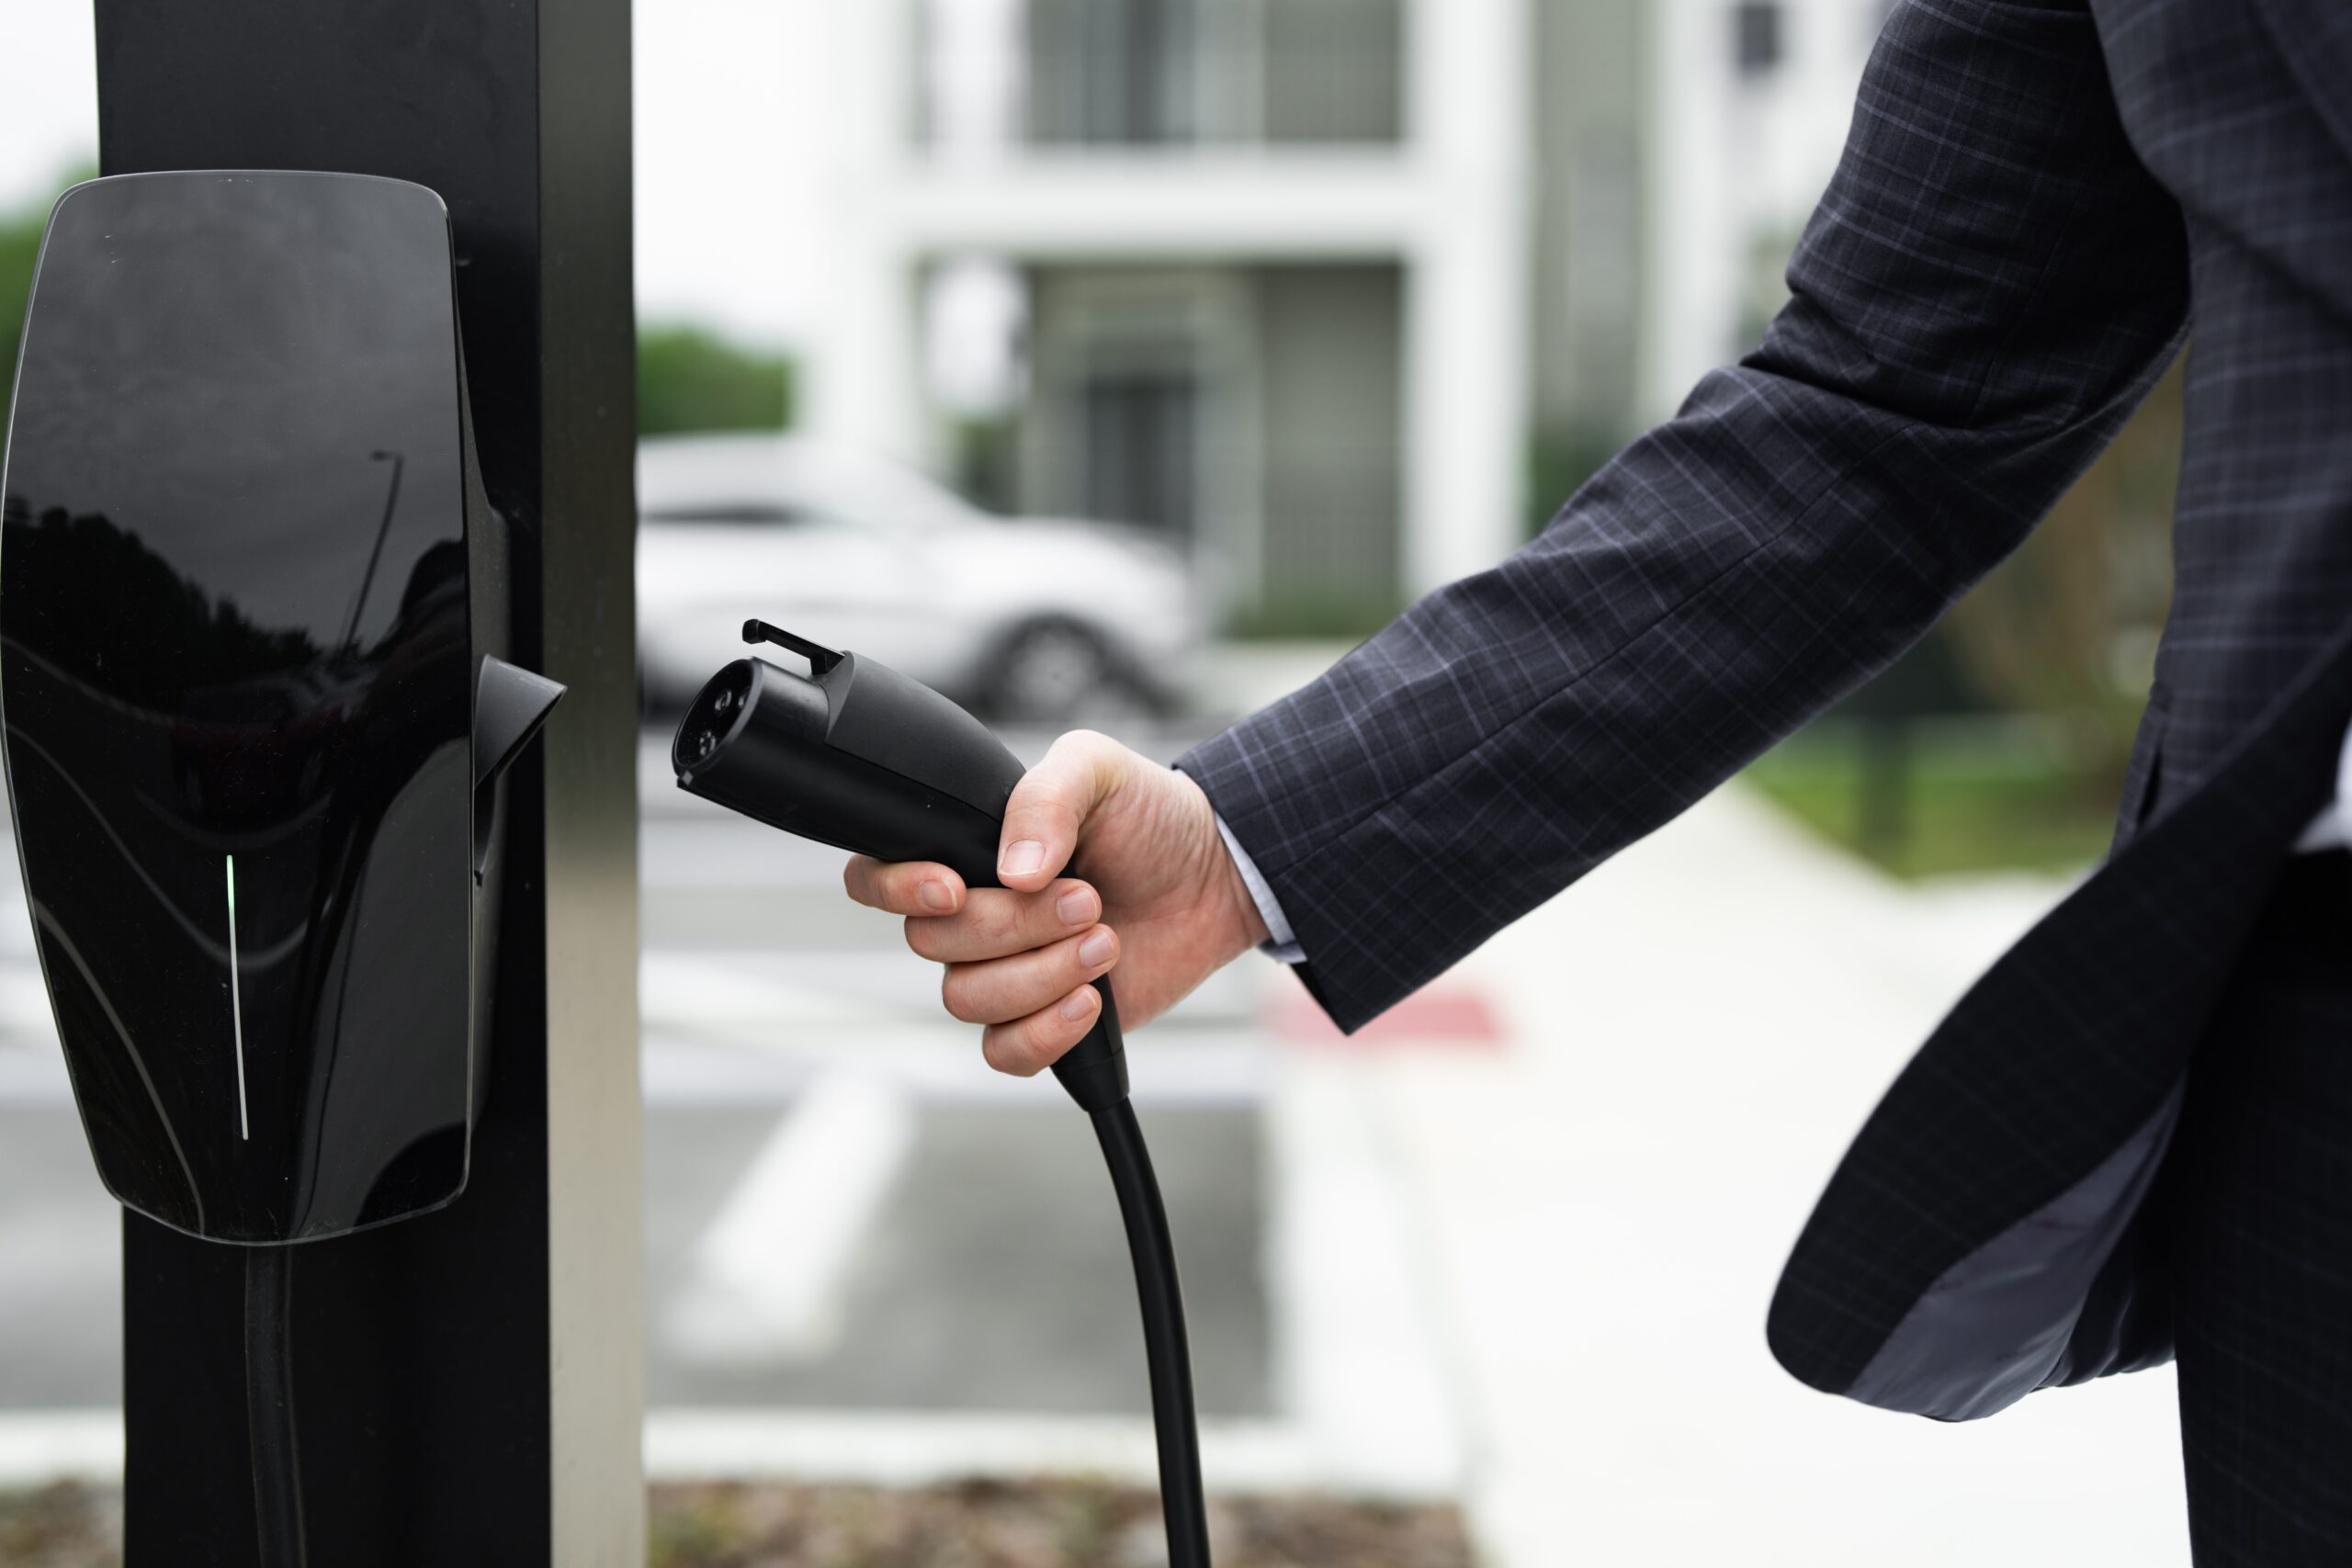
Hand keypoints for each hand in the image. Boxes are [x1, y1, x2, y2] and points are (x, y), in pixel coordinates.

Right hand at [842, 730, 1269, 1077]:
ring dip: (1042, 973)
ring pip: (967, 999)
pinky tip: (1093, 999)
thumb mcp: (1098, 770)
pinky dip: (1047, 1031)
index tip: (955, 885)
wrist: (1215, 873)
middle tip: (1088, 897)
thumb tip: (1010, 868)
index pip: (877, 878)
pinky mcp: (1044, 1021)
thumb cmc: (1149, 816)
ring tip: (1106, 939)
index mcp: (964, 852)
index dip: (896, 888)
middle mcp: (972, 916)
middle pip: (933, 943)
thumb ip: (1045, 798)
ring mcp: (1005, 972)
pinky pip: (1005, 1053)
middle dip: (1014, 924)